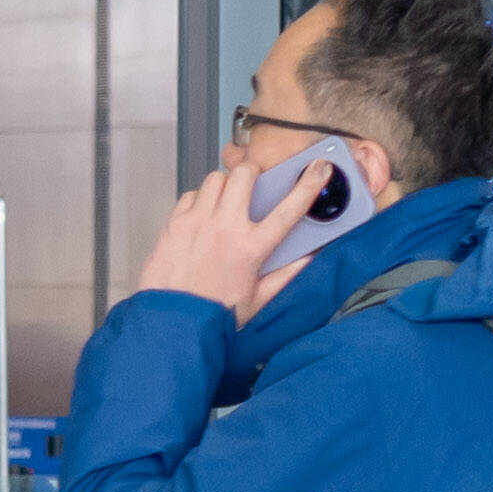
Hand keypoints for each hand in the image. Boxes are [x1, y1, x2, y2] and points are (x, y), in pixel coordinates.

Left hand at [135, 145, 342, 318]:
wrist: (173, 322)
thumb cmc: (214, 314)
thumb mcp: (258, 299)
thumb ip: (286, 275)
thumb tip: (309, 258)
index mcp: (251, 249)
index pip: (288, 210)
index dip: (309, 185)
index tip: (319, 169)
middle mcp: (225, 229)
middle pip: (245, 175)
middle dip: (253, 172)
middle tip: (254, 182)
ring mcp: (198, 223)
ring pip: (216, 179)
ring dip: (225, 185)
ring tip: (226, 201)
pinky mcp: (175, 223)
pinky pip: (191, 195)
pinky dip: (200, 200)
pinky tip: (203, 216)